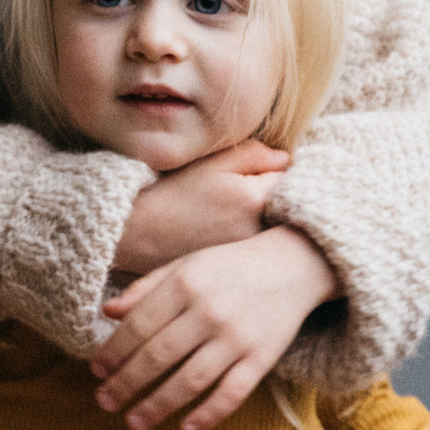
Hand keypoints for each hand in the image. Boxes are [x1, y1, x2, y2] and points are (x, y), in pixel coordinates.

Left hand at [90, 225, 338, 429]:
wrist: (294, 264)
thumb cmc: (230, 267)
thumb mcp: (186, 265)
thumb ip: (147, 288)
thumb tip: (107, 312)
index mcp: (185, 283)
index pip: (139, 325)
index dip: (113, 352)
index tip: (96, 372)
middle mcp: (209, 310)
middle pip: (158, 357)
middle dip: (126, 384)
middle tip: (105, 403)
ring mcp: (237, 337)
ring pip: (190, 381)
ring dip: (158, 406)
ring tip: (134, 422)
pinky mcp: (262, 358)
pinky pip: (231, 394)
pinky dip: (208, 415)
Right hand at [113, 141, 290, 273]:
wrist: (137, 236)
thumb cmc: (172, 193)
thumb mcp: (212, 163)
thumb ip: (255, 154)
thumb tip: (287, 160)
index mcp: (255, 199)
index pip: (293, 179)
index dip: (280, 172)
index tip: (268, 173)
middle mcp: (260, 232)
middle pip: (292, 210)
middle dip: (283, 199)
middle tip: (258, 196)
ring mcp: (252, 258)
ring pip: (280, 233)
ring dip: (273, 223)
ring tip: (242, 218)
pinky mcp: (241, 275)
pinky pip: (262, 253)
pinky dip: (258, 245)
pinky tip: (236, 239)